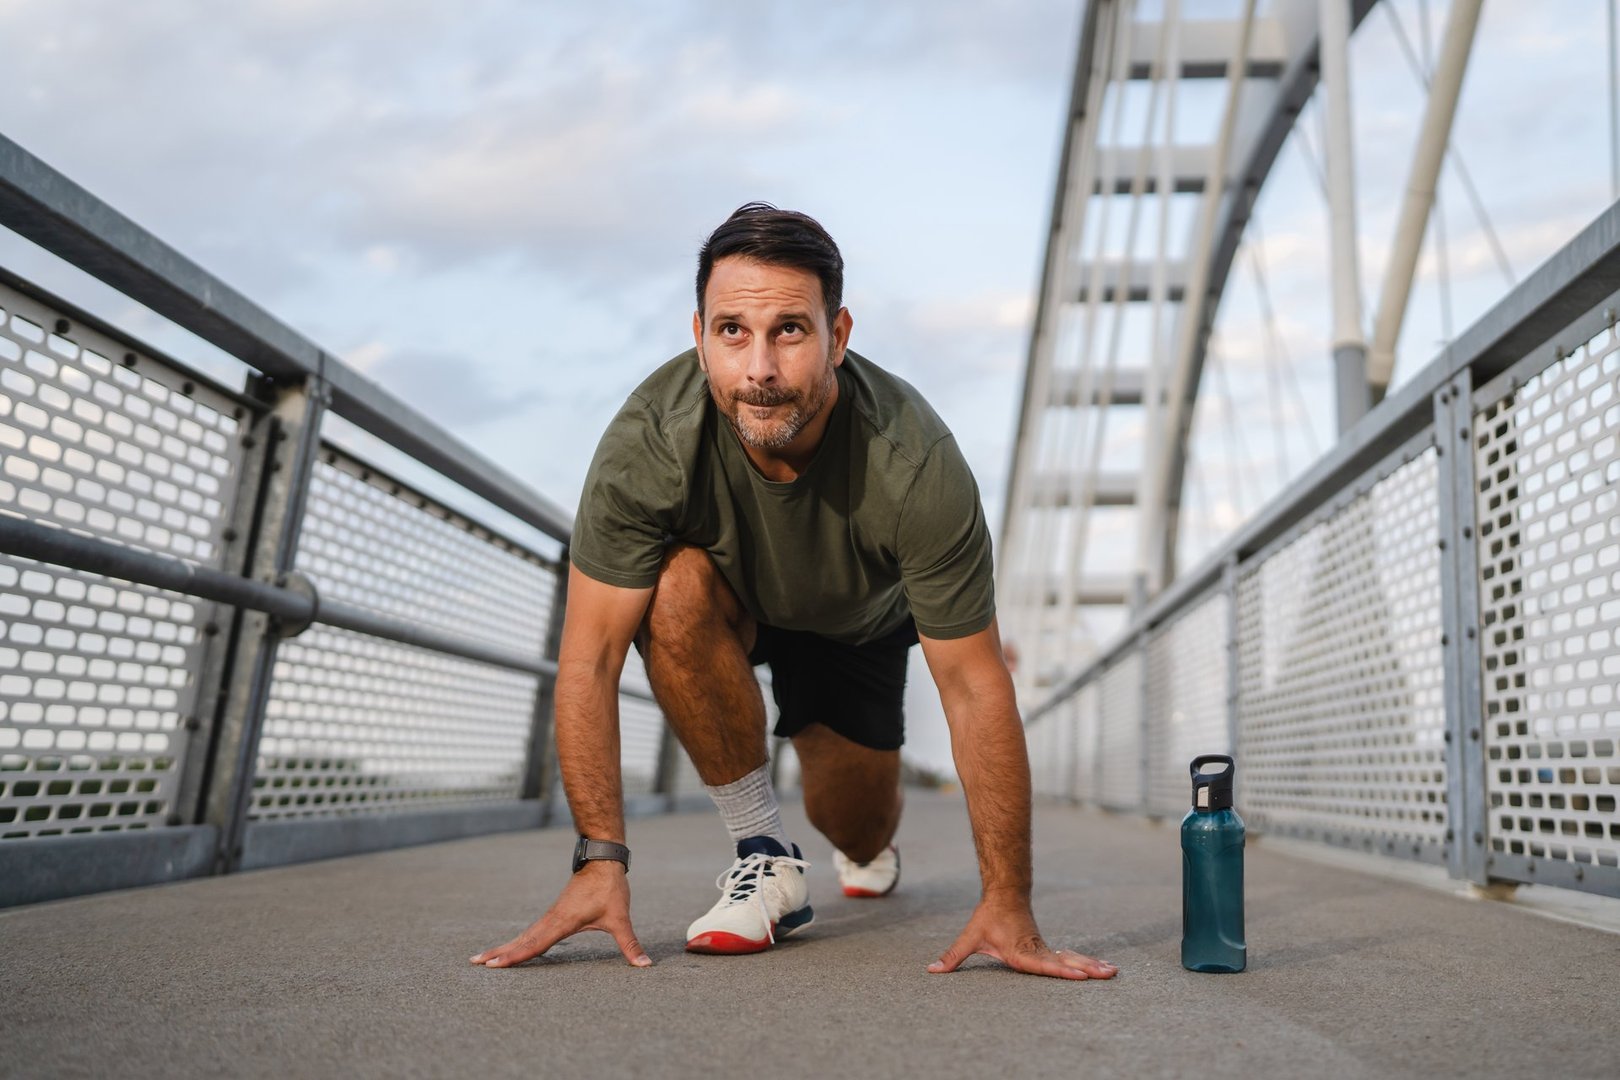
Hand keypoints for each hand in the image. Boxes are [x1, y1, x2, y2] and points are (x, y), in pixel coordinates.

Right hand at [470, 860, 651, 968]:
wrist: (603, 859)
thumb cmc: (610, 888)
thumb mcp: (621, 918)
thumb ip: (630, 944)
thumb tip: (644, 966)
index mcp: (563, 922)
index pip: (535, 944)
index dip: (515, 956)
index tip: (494, 965)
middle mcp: (552, 919)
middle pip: (522, 940)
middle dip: (500, 952)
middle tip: (475, 962)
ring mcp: (552, 916)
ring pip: (525, 935)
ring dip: (505, 946)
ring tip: (484, 958)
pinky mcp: (555, 913)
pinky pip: (533, 931)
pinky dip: (519, 940)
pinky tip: (513, 948)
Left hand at [927, 893, 1117, 980]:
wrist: (1004, 894)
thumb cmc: (987, 918)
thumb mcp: (970, 937)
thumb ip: (953, 956)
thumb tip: (932, 970)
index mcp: (1021, 952)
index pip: (1044, 965)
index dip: (1062, 972)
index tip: (1081, 976)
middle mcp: (1037, 951)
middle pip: (1066, 963)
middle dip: (1088, 970)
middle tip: (1108, 975)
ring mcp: (1045, 949)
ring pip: (1072, 958)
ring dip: (1092, 965)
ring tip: (1113, 972)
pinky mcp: (1048, 948)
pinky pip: (1071, 957)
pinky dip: (1087, 963)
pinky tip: (1103, 969)